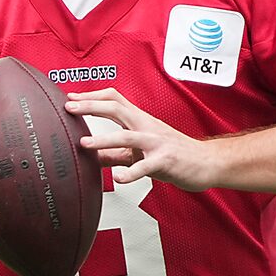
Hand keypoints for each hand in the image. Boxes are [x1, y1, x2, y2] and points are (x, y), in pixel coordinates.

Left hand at [61, 88, 219, 189]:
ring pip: (127, 136)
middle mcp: (147, 127)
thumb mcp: (140, 153)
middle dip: (91, 106)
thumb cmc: (174, 155)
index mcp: (140, 121)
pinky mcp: (165, 161)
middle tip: (69, 108)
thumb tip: (92, 157)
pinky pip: (145, 167)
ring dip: (104, 139)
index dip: (91, 96)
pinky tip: (117, 179)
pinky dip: (130, 173)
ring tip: (84, 144)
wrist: (206, 163)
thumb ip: (116, 154)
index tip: (71, 98)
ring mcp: (156, 143)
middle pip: (116, 108)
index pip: (114, 99)